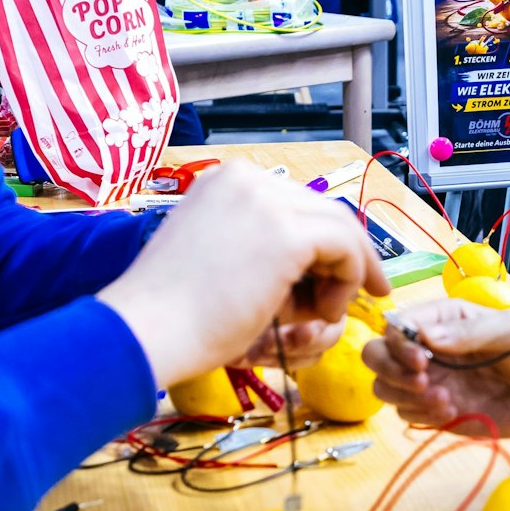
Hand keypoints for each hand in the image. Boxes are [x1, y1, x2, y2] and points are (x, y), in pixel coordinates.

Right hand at [99, 161, 390, 386]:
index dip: (328, 239)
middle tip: (366, 293)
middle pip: (323, 210)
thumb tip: (317, 267)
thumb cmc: (173, 314)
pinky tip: (323, 312)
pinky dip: (348, 280)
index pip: (297, 203)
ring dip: (343, 274)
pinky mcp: (287, 233)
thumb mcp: (222, 260)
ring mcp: (267, 201)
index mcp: (225, 180)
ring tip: (322, 314)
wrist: (144, 331)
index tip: (348, 271)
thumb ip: (264, 250)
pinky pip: (346, 248)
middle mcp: (248, 179)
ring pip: (340, 227)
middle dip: (346, 256)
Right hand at [361, 298, 509, 435]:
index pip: (397, 325)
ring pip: (387, 388)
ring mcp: (435, 382)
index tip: (421, 360)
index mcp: (445, 321)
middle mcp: (432, 350)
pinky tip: (451, 411)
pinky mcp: (442, 413)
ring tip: (444, 400)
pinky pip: (410, 415)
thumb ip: (468, 334)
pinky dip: (421, 415)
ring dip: (405, 396)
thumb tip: (424, 338)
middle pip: (378, 356)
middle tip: (423, 381)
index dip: (397, 343)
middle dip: (390, 369)